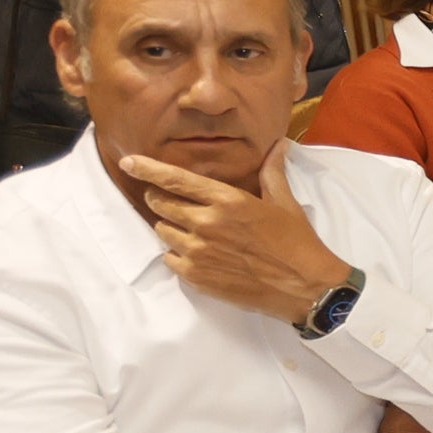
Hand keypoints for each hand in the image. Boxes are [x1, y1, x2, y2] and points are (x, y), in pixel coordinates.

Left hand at [121, 143, 353, 323]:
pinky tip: (197, 253)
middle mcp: (207, 223)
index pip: (176, 179)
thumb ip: (272, 172)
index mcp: (228, 200)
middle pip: (160, 203)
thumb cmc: (297, 242)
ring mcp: (198, 251)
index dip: (148, 169)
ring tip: (190, 230)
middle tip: (169, 200)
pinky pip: (169, 258)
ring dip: (170, 226)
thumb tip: (278, 145)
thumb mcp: (285, 203)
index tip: (128, 162)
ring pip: (162, 230)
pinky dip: (177, 253)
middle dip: (159, 198)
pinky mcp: (195, 276)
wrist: (304, 286)